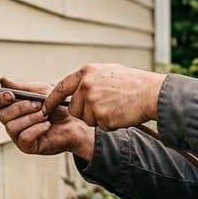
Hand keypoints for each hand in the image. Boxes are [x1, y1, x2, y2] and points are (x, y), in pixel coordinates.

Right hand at [0, 77, 94, 160]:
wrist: (75, 123)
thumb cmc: (58, 108)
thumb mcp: (41, 91)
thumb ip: (22, 87)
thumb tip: (3, 80)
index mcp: (12, 107)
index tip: (10, 95)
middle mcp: (12, 122)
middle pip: (2, 115)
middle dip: (21, 107)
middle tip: (38, 104)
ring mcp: (18, 136)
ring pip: (12, 127)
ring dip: (30, 118)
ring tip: (45, 114)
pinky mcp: (28, 146)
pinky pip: (24, 137)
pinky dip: (36, 129)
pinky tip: (47, 125)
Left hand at [42, 64, 165, 130]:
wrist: (152, 93)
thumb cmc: (134, 83)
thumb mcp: (109, 72)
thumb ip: (90, 79)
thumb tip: (76, 88)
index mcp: (87, 72)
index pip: (61, 87)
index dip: (51, 100)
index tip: (45, 108)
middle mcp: (86, 86)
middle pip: (74, 108)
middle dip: (84, 113)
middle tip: (105, 107)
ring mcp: (93, 101)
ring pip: (86, 119)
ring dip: (98, 119)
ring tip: (115, 107)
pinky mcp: (101, 116)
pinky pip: (99, 126)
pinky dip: (109, 124)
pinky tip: (120, 114)